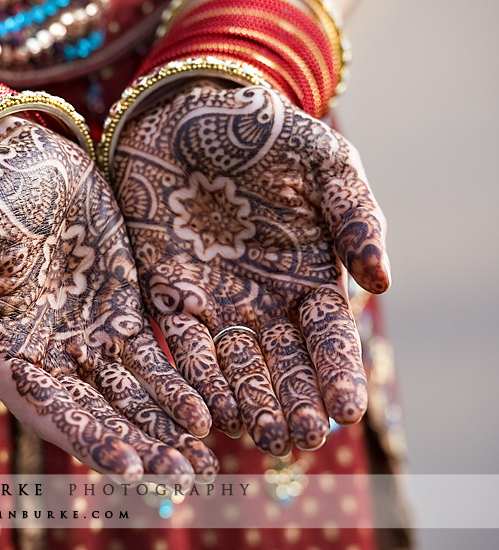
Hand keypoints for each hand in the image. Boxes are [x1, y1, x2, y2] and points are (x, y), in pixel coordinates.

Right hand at [0, 117, 217, 480]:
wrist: (14, 158)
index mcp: (8, 353)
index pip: (49, 410)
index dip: (88, 438)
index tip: (129, 464)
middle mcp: (52, 356)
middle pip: (99, 413)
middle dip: (139, 446)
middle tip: (182, 477)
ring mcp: (90, 335)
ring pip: (132, 395)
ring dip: (165, 429)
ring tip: (203, 461)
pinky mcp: (123, 309)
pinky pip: (154, 355)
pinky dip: (178, 384)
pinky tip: (206, 413)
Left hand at [113, 81, 389, 455]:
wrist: (187, 110)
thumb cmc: (264, 131)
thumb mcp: (324, 163)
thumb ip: (356, 216)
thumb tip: (382, 281)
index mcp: (309, 277)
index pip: (328, 338)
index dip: (338, 374)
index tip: (346, 409)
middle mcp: (263, 301)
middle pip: (281, 364)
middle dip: (291, 403)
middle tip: (297, 439)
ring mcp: (214, 301)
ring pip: (233, 365)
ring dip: (243, 400)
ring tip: (254, 433)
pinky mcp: (166, 291)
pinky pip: (179, 340)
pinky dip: (190, 373)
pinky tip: (201, 404)